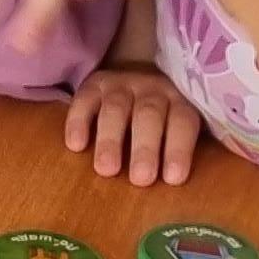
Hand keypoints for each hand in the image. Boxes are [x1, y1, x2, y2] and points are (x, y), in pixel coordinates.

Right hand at [65, 63, 202, 186]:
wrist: (134, 70)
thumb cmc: (161, 117)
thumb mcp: (178, 125)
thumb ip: (182, 148)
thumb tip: (183, 188)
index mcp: (178, 102)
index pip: (182, 122)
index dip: (179, 149)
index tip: (173, 178)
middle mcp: (151, 90)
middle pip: (149, 115)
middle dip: (145, 148)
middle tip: (141, 179)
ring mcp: (120, 86)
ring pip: (115, 108)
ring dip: (111, 139)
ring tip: (106, 170)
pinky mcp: (92, 86)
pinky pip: (84, 100)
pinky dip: (78, 122)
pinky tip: (75, 146)